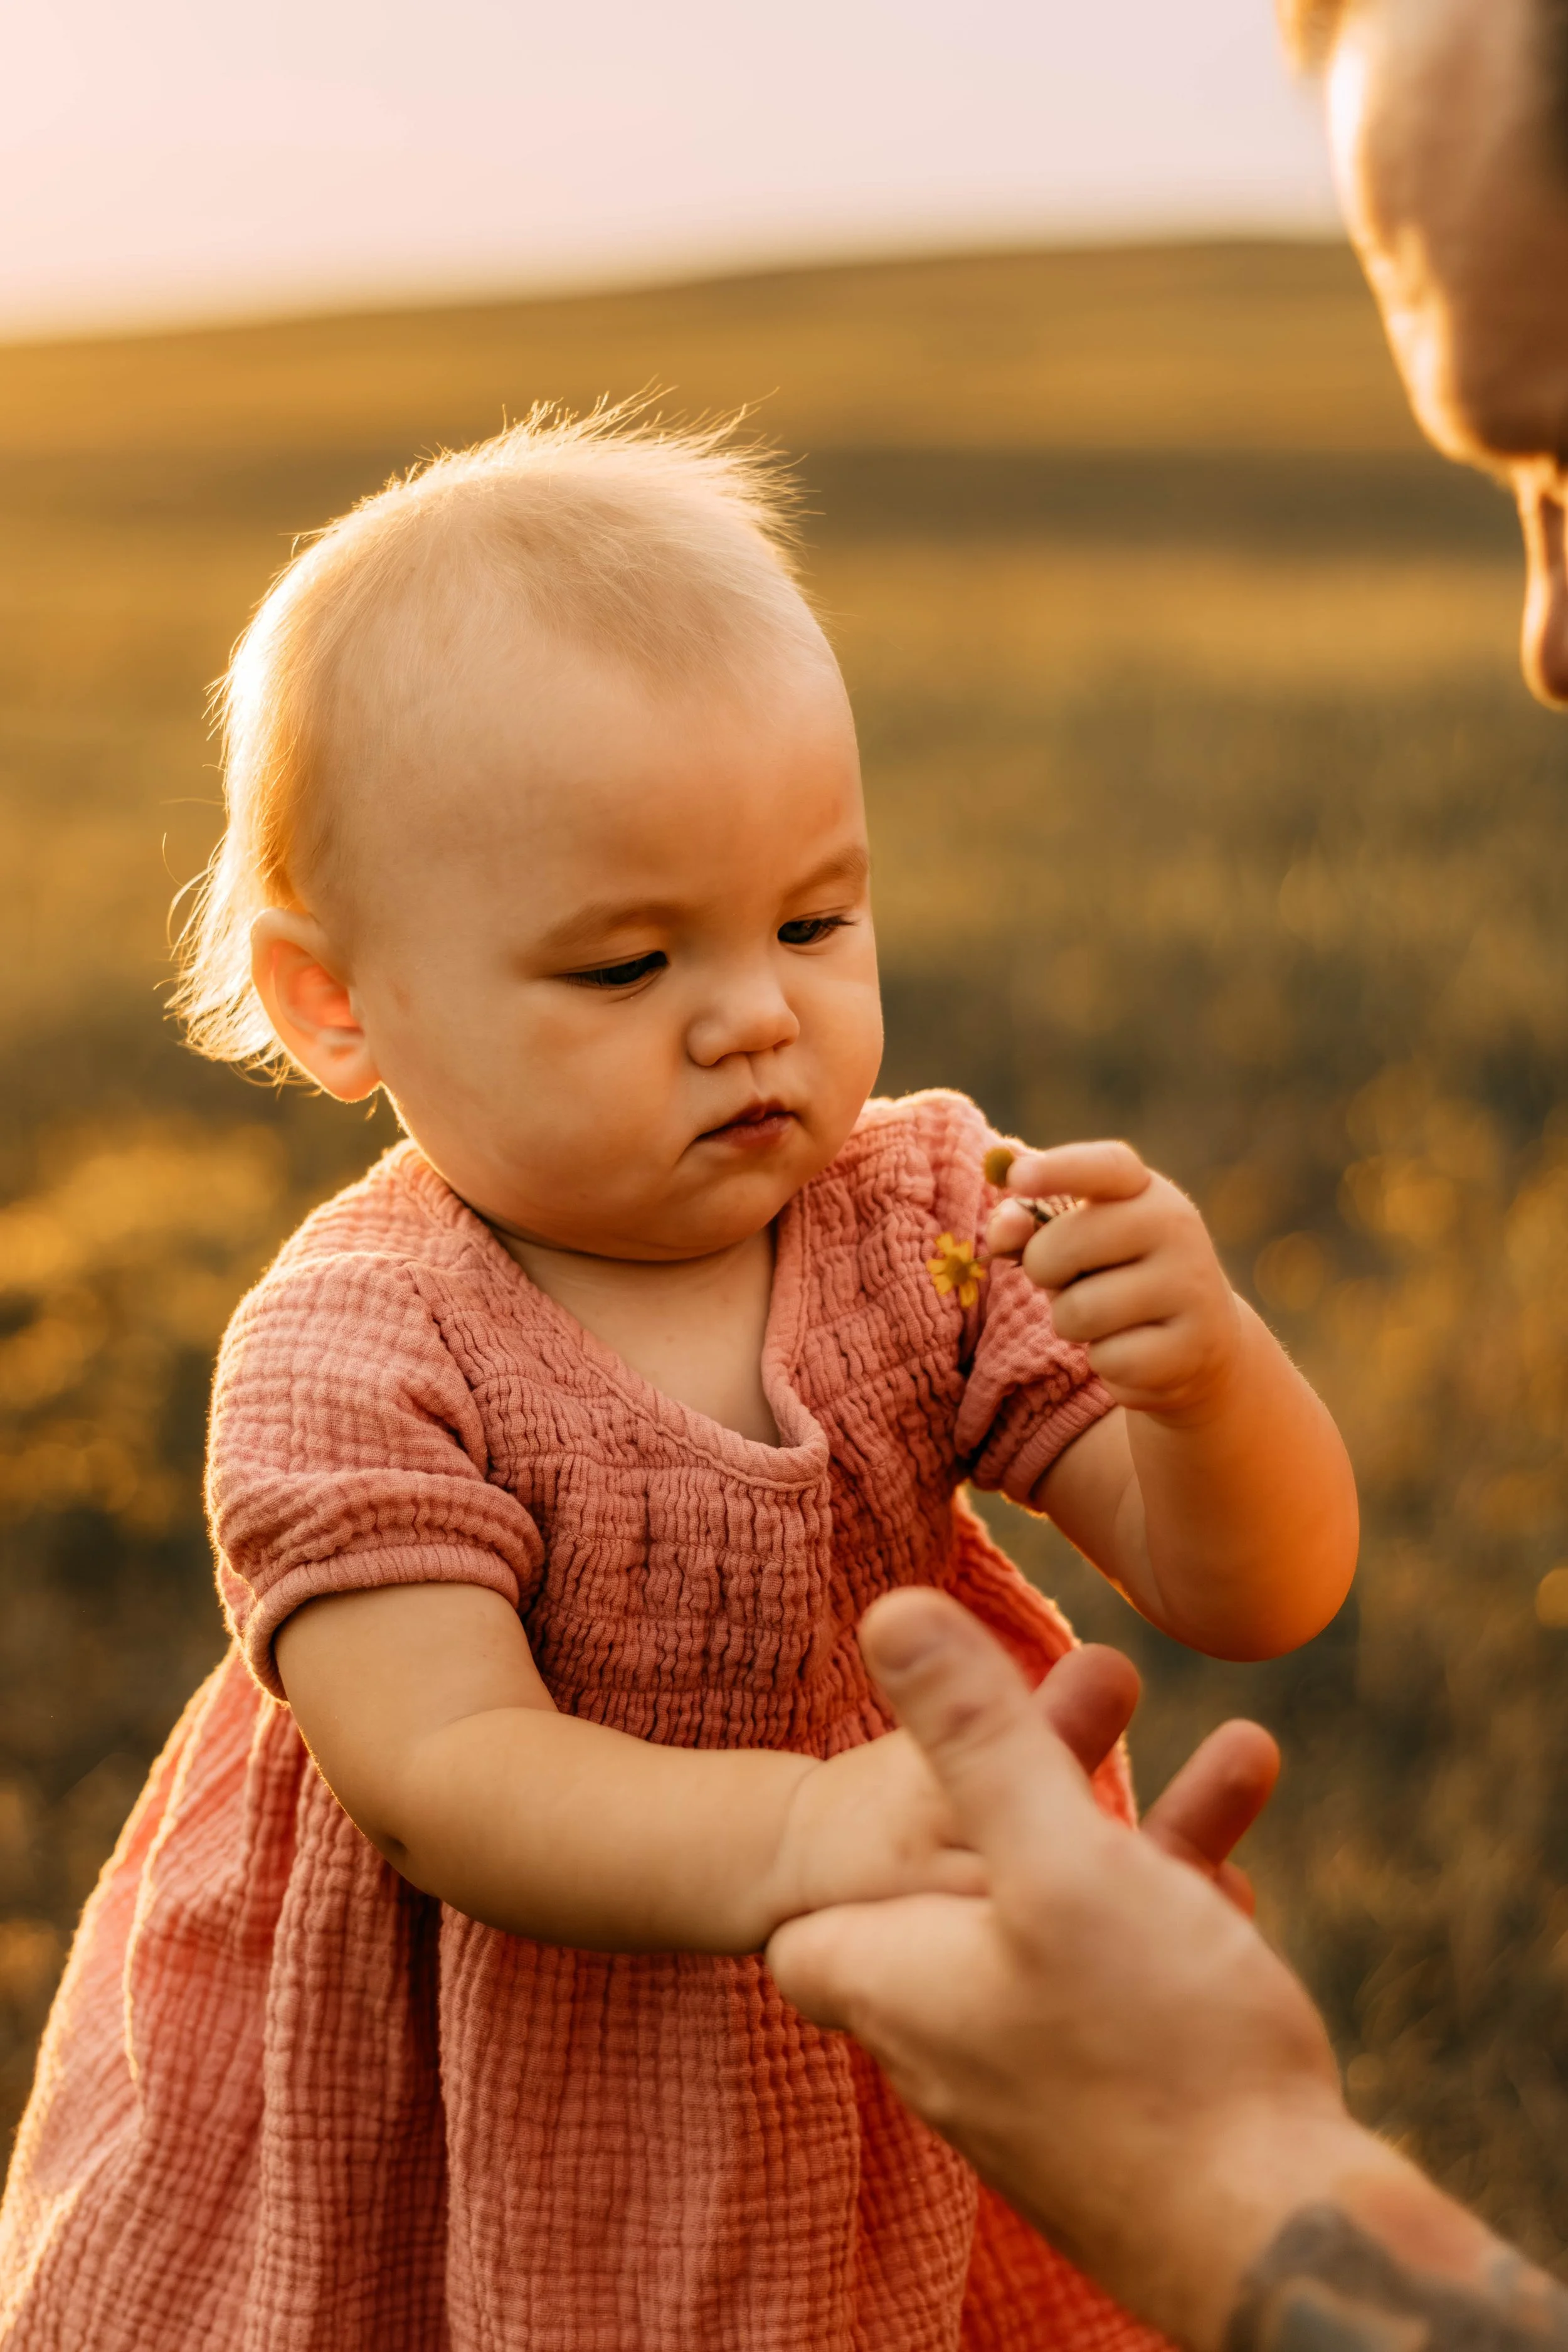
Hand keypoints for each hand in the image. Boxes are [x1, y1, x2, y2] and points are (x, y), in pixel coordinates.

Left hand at [768, 1590, 1365, 2351]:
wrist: (1286, 2247)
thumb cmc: (1157, 2049)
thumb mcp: (1059, 1856)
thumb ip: (974, 1735)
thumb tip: (890, 1612)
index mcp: (901, 1988)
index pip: (804, 1928)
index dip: (843, 1849)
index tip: (903, 1774)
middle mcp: (952, 2051)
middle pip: (964, 1891)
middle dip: (1043, 1789)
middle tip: (1117, 1701)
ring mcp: (1040, 2093)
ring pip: (1067, 1928)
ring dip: (1141, 1837)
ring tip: (1238, 1762)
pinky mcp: (1124, 2121)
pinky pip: (1127, 1995)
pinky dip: (1173, 1928)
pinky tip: (1239, 1893)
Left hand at [985, 1140, 1241, 1419]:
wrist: (1202, 1339)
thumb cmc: (1119, 1276)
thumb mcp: (1076, 1242)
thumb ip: (1031, 1228)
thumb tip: (1004, 1228)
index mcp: (1144, 1190)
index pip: (1105, 1166)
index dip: (1058, 1169)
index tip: (1016, 1177)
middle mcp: (1176, 1225)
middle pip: (1065, 1245)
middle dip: (1043, 1270)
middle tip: (1067, 1279)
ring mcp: (1190, 1284)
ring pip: (1079, 1312)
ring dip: (1072, 1322)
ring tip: (1103, 1318)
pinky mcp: (1193, 1344)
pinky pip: (1109, 1360)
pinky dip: (1106, 1362)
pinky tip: (1134, 1350)